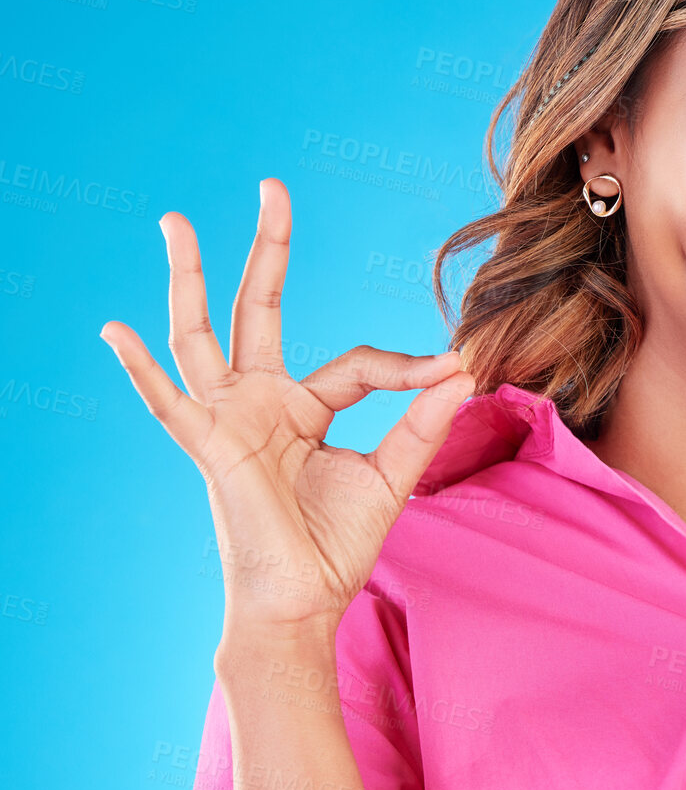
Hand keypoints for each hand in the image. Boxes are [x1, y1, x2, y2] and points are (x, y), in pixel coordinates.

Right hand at [100, 177, 473, 640]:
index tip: (456, 367)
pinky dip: (143, 370)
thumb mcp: (393, 475)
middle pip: (257, 308)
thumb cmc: (338, 546)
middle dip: (265, 249)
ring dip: (189, 278)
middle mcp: (261, 403)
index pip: (358, 361)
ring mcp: (229, 421)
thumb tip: (464, 369)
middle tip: (271, 186)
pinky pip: (170, 406)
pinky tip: (116, 330)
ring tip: (176, 222)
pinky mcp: (211, 450)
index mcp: (304, 407)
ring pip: (202, 335)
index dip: (407, 365)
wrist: (304, 604)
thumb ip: (423, 422)